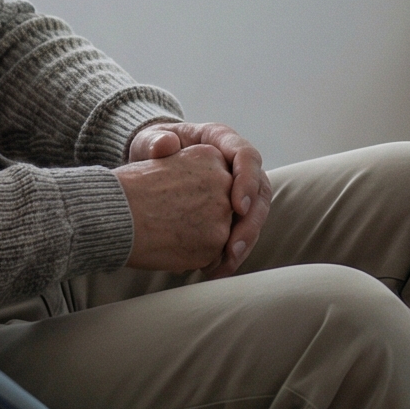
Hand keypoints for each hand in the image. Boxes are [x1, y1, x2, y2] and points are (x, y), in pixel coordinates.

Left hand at [132, 121, 270, 275]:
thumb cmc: (153, 148)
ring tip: (227, 264)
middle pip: (260, 190)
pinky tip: (219, 267)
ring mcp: (239, 187)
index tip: (238, 207)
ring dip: (246, 241)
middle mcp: (238, 164)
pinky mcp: (233, 209)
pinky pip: (243, 229)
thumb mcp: (148, 141)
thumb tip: (165, 145)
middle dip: (251, 222)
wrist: (152, 164)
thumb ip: (153, 142)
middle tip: (233, 248)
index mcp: (223, 140)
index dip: (247, 181)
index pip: (247, 156)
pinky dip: (235, 250)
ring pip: (256, 214)